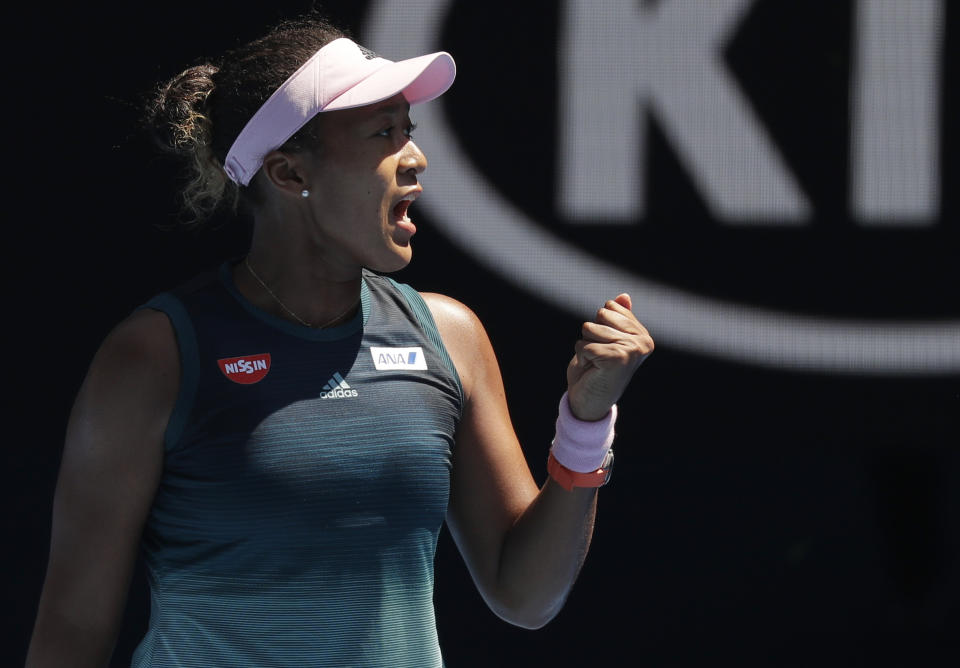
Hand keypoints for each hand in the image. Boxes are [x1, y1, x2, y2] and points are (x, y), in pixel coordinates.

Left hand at [566, 294, 653, 420]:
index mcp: (643, 335)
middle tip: (598, 357)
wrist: (588, 403)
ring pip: (590, 328)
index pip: (610, 307)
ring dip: (586, 346)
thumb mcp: (604, 339)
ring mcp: (632, 350)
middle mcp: (643, 342)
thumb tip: (623, 296)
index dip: (599, 325)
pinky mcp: (617, 359)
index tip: (605, 347)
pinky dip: (582, 357)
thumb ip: (617, 318)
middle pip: (601, 315)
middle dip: (591, 334)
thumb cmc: (595, 369)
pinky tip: (592, 370)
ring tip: (595, 364)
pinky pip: (585, 345)